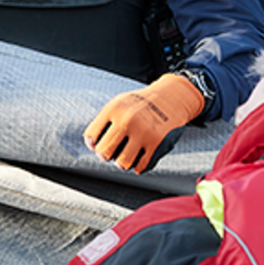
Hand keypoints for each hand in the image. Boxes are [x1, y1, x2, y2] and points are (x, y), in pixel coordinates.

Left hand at [84, 73, 204, 172]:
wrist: (172, 98)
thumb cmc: (141, 104)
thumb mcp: (120, 103)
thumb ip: (104, 121)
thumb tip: (92, 145)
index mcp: (114, 109)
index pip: (91, 137)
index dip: (93, 144)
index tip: (98, 144)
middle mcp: (127, 120)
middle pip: (104, 152)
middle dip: (105, 155)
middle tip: (111, 153)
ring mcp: (143, 133)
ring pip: (121, 163)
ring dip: (122, 162)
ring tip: (125, 156)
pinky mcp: (157, 143)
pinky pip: (140, 166)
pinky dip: (138, 165)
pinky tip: (139, 156)